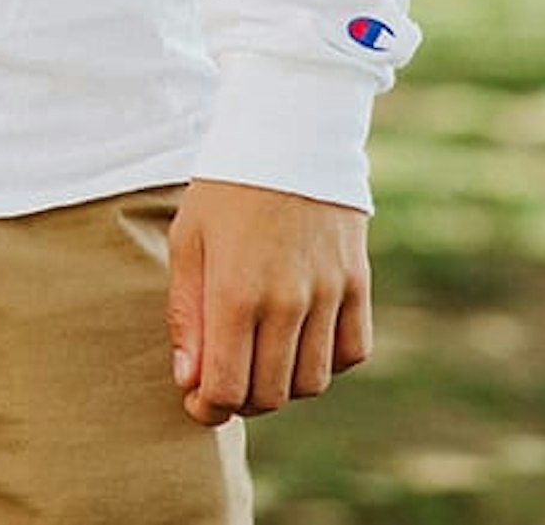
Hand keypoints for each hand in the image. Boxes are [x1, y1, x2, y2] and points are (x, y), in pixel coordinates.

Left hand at [165, 180, 370, 426]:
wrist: (288, 137)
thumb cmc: (225, 189)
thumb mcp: (188, 242)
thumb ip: (186, 315)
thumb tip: (189, 380)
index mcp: (237, 292)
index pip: (228, 386)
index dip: (209, 408)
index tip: (197, 403)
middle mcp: (288, 301)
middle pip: (271, 394)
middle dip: (241, 401)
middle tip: (223, 384)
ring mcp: (330, 295)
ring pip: (313, 382)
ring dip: (283, 386)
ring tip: (258, 363)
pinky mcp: (358, 285)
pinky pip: (352, 352)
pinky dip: (327, 362)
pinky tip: (300, 344)